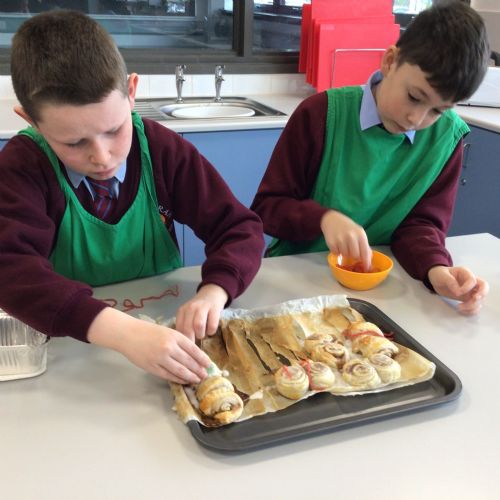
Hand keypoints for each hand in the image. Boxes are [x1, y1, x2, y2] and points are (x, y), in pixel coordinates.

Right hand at [87, 307, 210, 383]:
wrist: (129, 334)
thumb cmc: (149, 331)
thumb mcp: (168, 331)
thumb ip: (180, 342)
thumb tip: (193, 355)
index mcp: (175, 336)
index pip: (194, 350)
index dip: (203, 359)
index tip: (209, 365)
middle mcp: (170, 347)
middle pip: (189, 362)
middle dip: (199, 370)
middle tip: (205, 376)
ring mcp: (161, 358)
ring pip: (180, 370)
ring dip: (190, 376)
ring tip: (197, 380)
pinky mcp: (152, 367)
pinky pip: (168, 375)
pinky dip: (178, 379)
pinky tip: (183, 380)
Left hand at [175, 284, 228, 341]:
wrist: (212, 293)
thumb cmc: (198, 309)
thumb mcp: (188, 315)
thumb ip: (184, 326)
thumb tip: (182, 345)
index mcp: (182, 311)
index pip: (179, 329)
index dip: (182, 340)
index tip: (186, 346)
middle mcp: (191, 308)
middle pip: (187, 328)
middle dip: (191, 340)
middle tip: (194, 345)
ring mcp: (203, 307)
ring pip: (198, 325)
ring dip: (201, 334)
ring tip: (202, 335)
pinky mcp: (214, 309)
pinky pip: (212, 325)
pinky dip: (211, 331)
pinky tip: (210, 330)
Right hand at [320, 210, 371, 269]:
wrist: (332, 219)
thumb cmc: (348, 228)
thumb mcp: (359, 233)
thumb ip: (364, 246)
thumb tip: (369, 260)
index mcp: (360, 234)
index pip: (365, 252)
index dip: (366, 262)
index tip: (367, 268)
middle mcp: (351, 236)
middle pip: (355, 256)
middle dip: (354, 255)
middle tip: (351, 250)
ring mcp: (340, 239)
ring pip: (345, 255)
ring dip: (345, 253)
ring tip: (343, 245)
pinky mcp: (331, 242)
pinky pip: (336, 253)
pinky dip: (337, 251)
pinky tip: (337, 244)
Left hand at [427, 265, 488, 314]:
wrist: (437, 280)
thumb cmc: (440, 274)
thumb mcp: (442, 276)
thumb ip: (450, 282)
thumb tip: (458, 292)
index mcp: (465, 273)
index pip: (472, 280)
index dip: (467, 288)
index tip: (457, 293)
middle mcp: (471, 282)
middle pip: (484, 288)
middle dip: (480, 295)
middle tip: (473, 300)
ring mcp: (471, 291)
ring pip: (480, 299)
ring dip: (473, 305)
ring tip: (460, 307)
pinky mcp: (468, 298)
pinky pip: (475, 306)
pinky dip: (472, 310)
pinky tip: (463, 311)